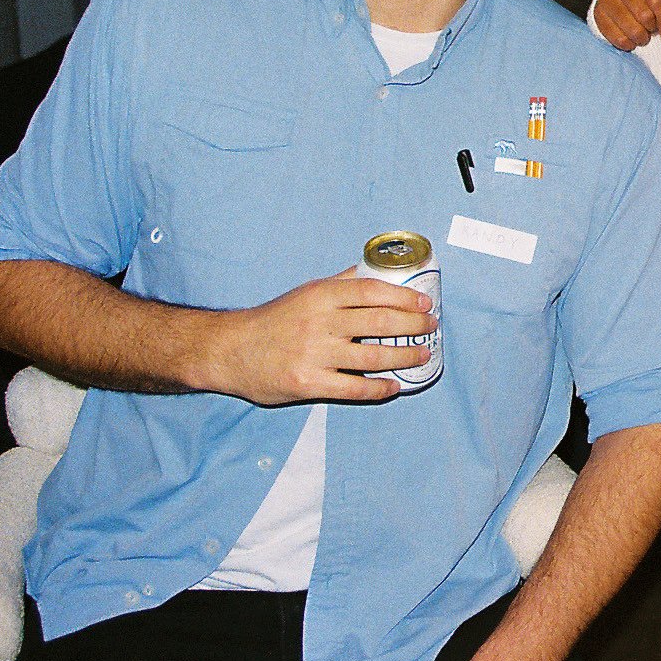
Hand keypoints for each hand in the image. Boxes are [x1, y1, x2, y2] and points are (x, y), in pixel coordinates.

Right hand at [202, 267, 435, 405]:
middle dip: (413, 326)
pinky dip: (379, 389)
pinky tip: (393, 386)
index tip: (426, 304)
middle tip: (431, 328)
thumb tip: (374, 271)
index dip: (404, 298)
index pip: (372, 292)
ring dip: (404, 356)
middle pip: (380, 322)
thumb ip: (340, 284)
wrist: (230, 351)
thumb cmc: (273, 320)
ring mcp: (314, 354)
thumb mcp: (306, 293)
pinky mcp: (308, 383)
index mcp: (321, 296)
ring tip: (422, 355)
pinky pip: (353, 389)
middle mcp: (320, 322)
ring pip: (372, 357)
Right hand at [592, 0, 660, 49]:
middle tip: (653, 31)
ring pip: (629, 27)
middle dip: (652, 29)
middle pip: (643, 15)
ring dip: (640, 37)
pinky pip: (613, 35)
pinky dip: (625, 43)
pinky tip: (631, 41)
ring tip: (643, 36)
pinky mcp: (598, 11)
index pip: (656, 0)